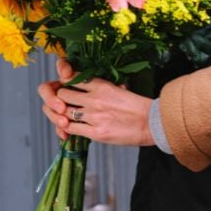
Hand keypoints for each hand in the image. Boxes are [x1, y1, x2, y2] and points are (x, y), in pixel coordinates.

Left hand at [37, 59, 154, 145]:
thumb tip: (89, 87)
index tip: (63, 86)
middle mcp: (95, 99)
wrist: (152, 123)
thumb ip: (101, 88)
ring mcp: (94, 116)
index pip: (72, 78)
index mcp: (102, 85)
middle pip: (62, 94)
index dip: (63, 82)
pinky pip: (70, 128)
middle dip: (59, 99)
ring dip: (60, 114)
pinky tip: (68, 127)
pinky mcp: (96, 132)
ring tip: (63, 116)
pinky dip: (65, 127)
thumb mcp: (118, 90)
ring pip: (64, 111)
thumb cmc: (138, 107)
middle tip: (61, 103)